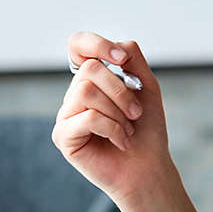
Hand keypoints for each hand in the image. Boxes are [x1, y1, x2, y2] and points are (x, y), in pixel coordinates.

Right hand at [52, 32, 175, 206]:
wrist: (149, 167)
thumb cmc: (146, 130)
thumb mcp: (146, 87)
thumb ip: (132, 59)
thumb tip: (116, 44)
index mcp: (91, 79)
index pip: (78, 45)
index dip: (96, 44)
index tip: (122, 59)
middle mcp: (74, 94)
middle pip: (89, 69)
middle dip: (121, 91)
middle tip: (136, 113)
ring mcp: (66, 115)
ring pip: (86, 91)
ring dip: (118, 112)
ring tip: (127, 130)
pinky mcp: (62, 136)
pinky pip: (87, 117)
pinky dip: (112, 128)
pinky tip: (121, 141)